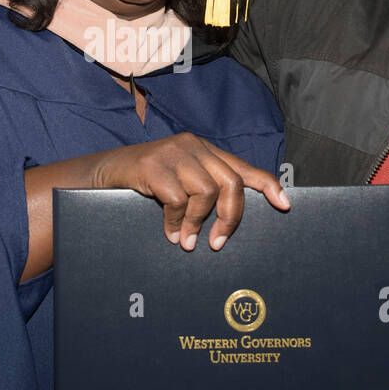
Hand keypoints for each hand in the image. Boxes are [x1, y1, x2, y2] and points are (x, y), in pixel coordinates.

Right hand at [92, 132, 289, 250]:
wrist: (103, 172)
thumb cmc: (145, 183)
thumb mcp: (178, 183)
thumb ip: (202, 193)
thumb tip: (225, 224)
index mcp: (204, 150)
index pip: (243, 167)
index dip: (267, 185)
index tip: (285, 205)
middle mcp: (193, 146)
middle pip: (231, 182)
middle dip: (230, 218)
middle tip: (218, 243)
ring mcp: (173, 152)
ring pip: (206, 192)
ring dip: (197, 223)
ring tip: (186, 241)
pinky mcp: (153, 164)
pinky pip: (178, 200)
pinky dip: (176, 222)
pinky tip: (169, 233)